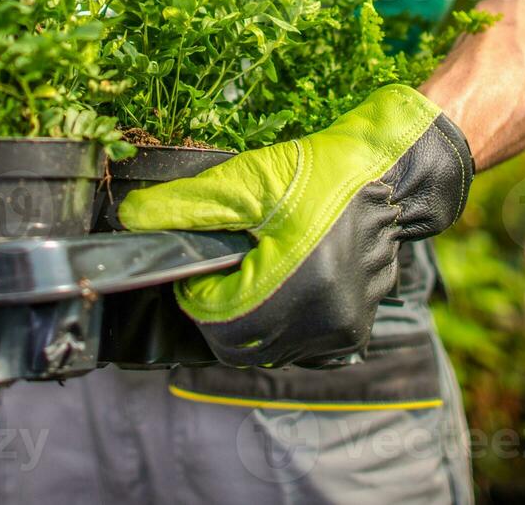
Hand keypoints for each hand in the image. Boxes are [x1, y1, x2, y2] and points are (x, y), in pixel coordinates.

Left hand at [118, 84, 473, 366]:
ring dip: (250, 321)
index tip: (205, 262)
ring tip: (260, 270)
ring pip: (266, 351)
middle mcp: (320, 321)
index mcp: (290, 286)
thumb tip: (133, 219)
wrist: (391, 175)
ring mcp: (340, 331)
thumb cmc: (321, 173)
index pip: (214, 320)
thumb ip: (187, 204)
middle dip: (221, 311)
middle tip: (228, 268)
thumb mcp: (249, 178)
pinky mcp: (353, 332)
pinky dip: (281, 324)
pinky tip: (286, 284)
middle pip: (237, 346)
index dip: (197, 292)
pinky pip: (297, 346)